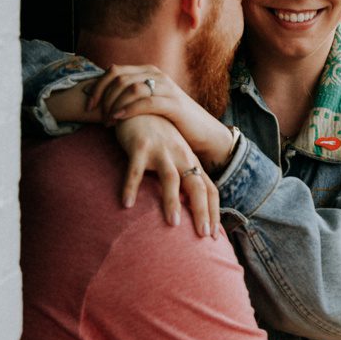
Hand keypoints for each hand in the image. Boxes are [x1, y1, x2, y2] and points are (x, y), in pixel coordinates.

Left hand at [87, 64, 235, 167]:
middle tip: (96, 116)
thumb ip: (131, 97)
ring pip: (130, 88)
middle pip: (119, 78)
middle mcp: (157, 75)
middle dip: (103, 97)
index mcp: (149, 72)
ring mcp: (166, 87)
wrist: (202, 133)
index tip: (88, 104)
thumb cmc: (171, 121)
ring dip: (113, 105)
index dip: (97, 86)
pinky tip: (117, 119)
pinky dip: (128, 109)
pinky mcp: (173, 103)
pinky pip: (145, 102)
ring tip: (107, 121)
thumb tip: (103, 99)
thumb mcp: (149, 104)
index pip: (115, 71)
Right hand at [115, 115, 221, 239]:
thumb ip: (182, 177)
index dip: (213, 211)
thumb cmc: (158, 136)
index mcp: (191, 160)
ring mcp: (161, 150)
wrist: (140, 104)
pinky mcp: (139, 146)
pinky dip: (131, 187)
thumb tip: (190, 207)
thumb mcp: (175, 155)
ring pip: (171, 178)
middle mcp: (181, 156)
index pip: (210, 188)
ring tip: (173, 224)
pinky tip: (126, 204)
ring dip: (172, 201)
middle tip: (203, 235)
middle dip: (202, 211)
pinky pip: (135, 170)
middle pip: (197, 186)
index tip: (214, 235)